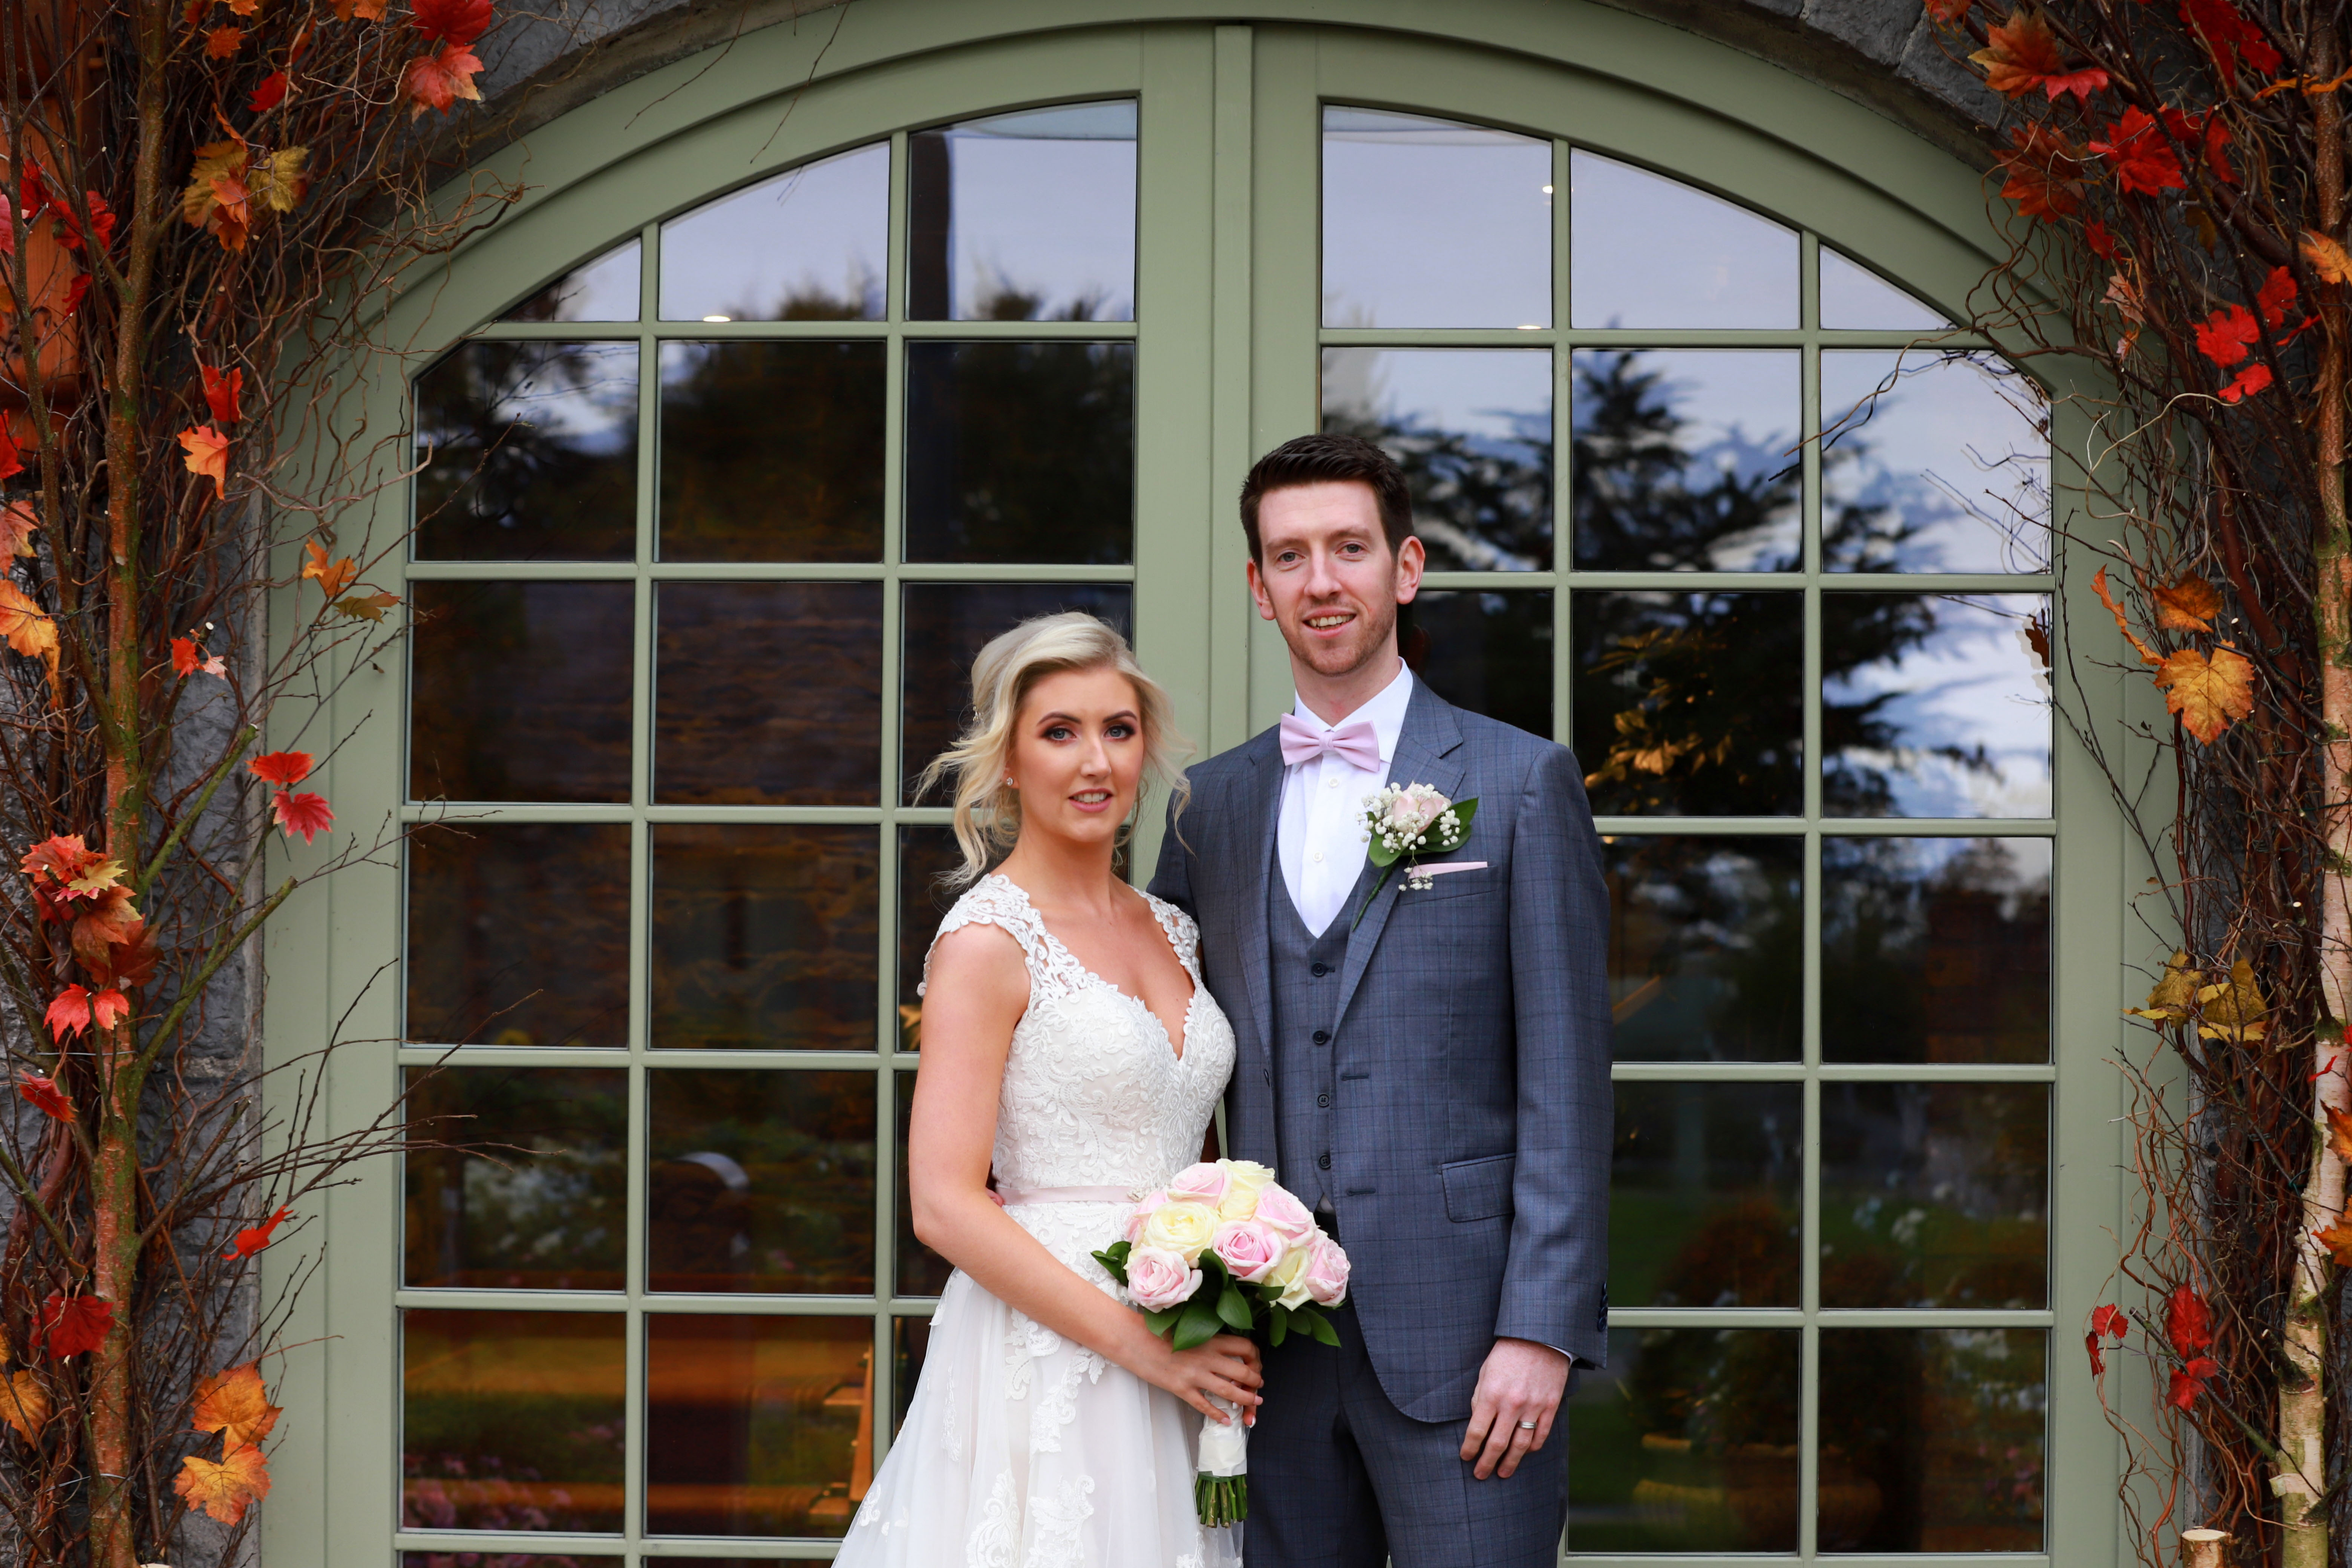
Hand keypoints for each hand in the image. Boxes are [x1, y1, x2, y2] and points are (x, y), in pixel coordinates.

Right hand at [1146, 1332, 1263, 1423]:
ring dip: (1245, 1400)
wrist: (1134, 1339)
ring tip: (1253, 1403)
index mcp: (1210, 1339)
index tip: (1256, 1364)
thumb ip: (1208, 1339)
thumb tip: (1225, 1350)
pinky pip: (1205, 1405)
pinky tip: (1225, 1420)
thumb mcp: (1188, 1328)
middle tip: (1258, 1387)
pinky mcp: (1181, 1388)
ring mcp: (1195, 1374)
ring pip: (1229, 1391)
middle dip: (1256, 1383)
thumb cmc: (1158, 1330)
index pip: (1246, 1347)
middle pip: (1243, 1372)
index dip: (1256, 1358)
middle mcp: (1207, 1357)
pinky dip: (1218, 1415)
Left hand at [1461, 1337, 1569, 1479]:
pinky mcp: (1550, 1406)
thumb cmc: (1507, 1353)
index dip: (1469, 1448)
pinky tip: (1523, 1453)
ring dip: (1510, 1463)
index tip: (1465, 1457)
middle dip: (1487, 1463)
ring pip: (1521, 1445)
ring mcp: (1534, 1407)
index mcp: (1491, 1394)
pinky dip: (1531, 1448)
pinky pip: (1541, 1435)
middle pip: (1497, 1444)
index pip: (1477, 1431)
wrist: (1539, 1336)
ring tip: (1503, 1473)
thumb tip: (1478, 1423)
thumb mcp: (1485, 1372)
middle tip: (1480, 1475)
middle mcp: (1512, 1404)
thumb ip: (1480, 1399)